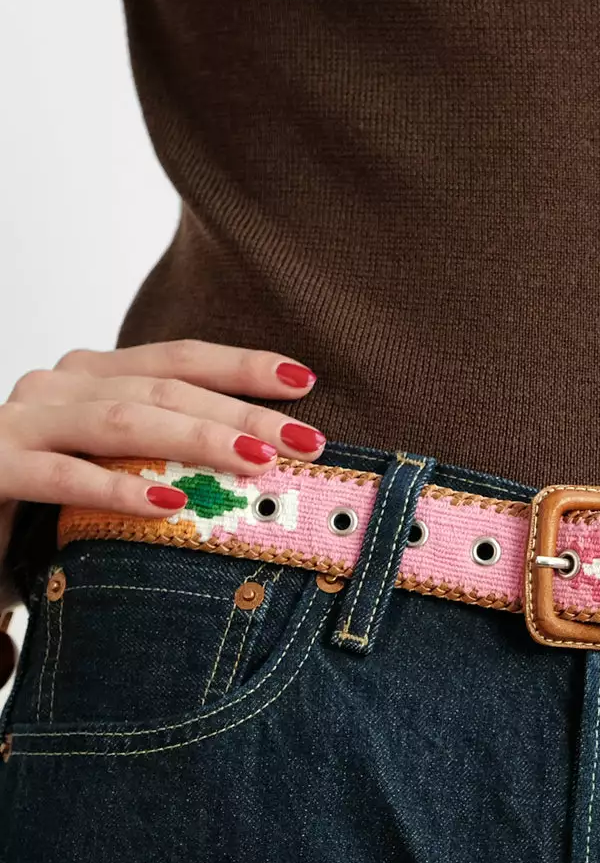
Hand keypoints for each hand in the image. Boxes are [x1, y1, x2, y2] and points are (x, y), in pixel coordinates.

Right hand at [0, 339, 326, 612]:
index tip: (304, 381)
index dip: (243, 366)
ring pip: (123, 421)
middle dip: (243, 414)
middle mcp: (58, 386)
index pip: (179, 359)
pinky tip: (171, 503)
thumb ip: (166, 451)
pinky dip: (120, 491)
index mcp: (93, 375)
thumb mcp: (113, 465)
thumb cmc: (47, 500)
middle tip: (308, 441)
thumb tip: (262, 465)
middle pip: (165, 389)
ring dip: (199, 440)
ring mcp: (20, 423)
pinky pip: (62, 477)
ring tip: (259, 464)